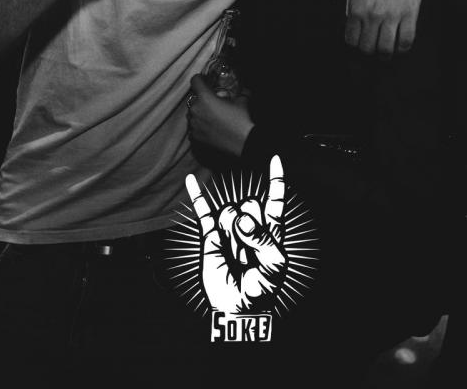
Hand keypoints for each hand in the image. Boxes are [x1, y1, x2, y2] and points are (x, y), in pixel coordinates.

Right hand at [185, 156, 286, 313]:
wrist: (238, 307)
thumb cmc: (262, 288)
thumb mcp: (275, 264)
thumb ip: (263, 238)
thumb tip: (241, 217)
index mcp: (271, 230)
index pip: (275, 200)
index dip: (276, 180)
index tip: (276, 158)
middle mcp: (250, 225)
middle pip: (251, 203)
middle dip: (250, 224)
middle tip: (250, 252)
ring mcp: (230, 229)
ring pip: (231, 211)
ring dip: (233, 233)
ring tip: (236, 256)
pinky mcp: (211, 236)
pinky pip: (203, 212)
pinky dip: (196, 195)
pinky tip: (190, 179)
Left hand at [186, 74, 252, 156]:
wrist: (243, 143)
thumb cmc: (241, 120)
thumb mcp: (242, 101)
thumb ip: (241, 92)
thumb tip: (244, 89)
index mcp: (205, 97)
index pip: (195, 81)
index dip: (200, 79)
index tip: (204, 81)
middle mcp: (195, 109)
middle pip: (194, 99)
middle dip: (202, 100)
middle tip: (213, 103)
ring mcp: (193, 124)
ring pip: (192, 114)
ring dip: (199, 113)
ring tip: (212, 117)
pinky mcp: (194, 137)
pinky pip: (193, 128)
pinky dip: (199, 126)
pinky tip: (209, 128)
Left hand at [345, 0, 427, 55]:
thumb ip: (350, 7)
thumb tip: (350, 25)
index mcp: (356, 8)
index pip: (352, 41)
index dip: (356, 48)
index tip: (361, 47)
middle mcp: (372, 14)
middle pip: (368, 49)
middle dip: (370, 54)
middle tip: (375, 53)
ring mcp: (391, 15)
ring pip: (386, 49)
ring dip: (386, 56)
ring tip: (388, 53)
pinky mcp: (409, 13)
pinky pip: (406, 40)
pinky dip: (403, 48)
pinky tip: (401, 45)